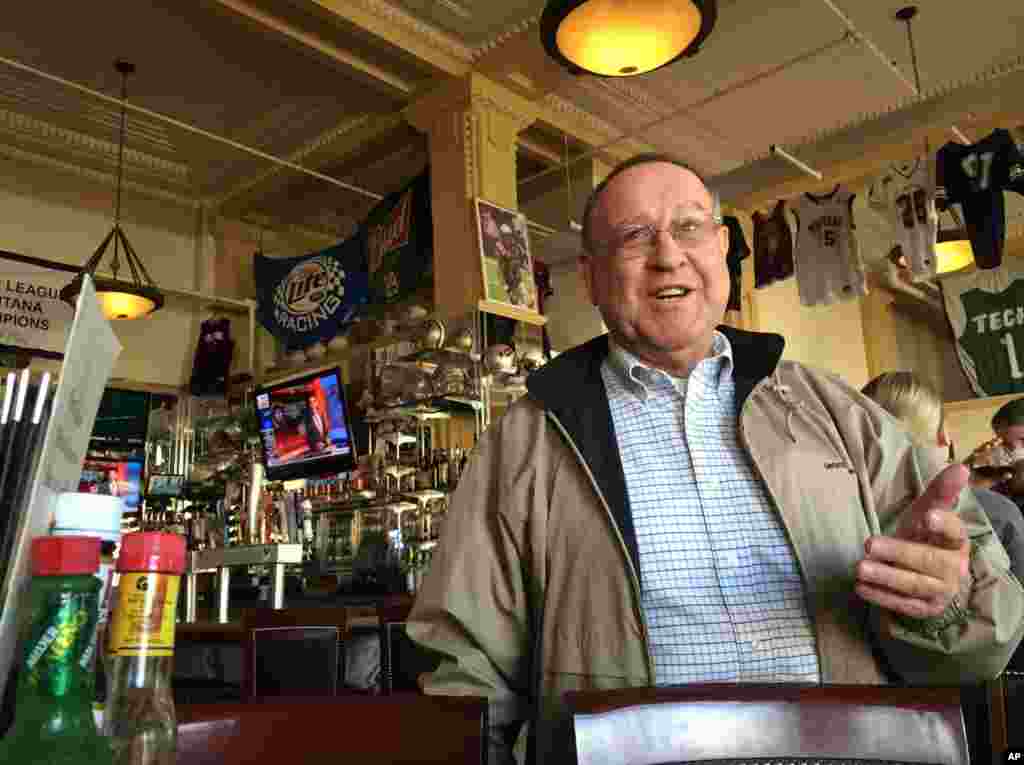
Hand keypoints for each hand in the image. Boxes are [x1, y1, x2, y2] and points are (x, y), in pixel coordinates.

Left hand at [855, 464, 970, 618]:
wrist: (926, 573)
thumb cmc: (924, 535)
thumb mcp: (928, 511)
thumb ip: (940, 491)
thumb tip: (960, 467)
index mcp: (956, 541)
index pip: (954, 531)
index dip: (942, 524)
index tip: (926, 516)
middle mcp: (953, 568)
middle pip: (927, 560)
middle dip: (898, 552)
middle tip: (868, 544)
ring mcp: (940, 591)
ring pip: (913, 584)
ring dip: (885, 576)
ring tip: (859, 567)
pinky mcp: (924, 608)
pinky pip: (902, 604)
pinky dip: (880, 596)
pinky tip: (860, 586)